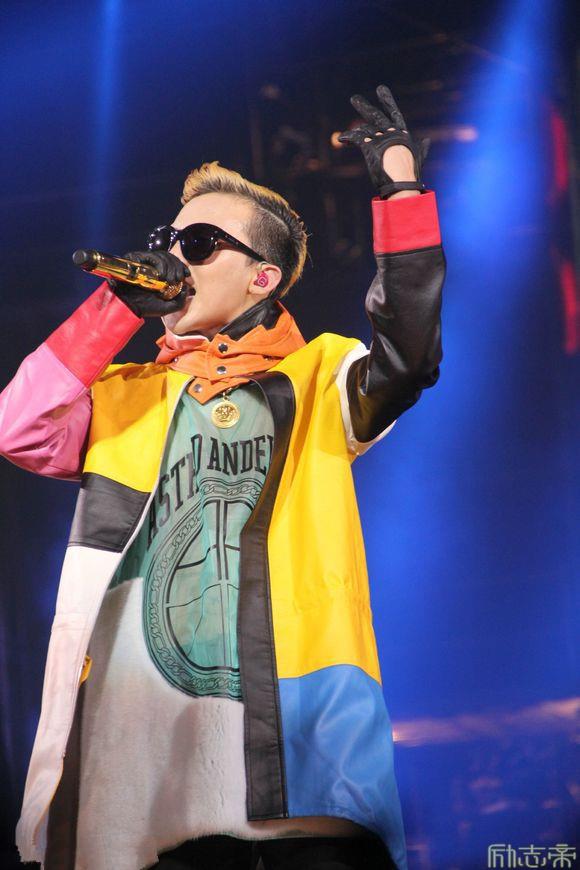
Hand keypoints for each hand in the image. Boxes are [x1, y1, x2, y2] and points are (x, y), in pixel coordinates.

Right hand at [107, 251, 191, 317]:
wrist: (128, 306)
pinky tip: (161, 276)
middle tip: (178, 279)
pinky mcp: (136, 258)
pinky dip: (160, 265)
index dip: (181, 266)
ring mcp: (144, 261)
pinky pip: (152, 257)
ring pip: (163, 255)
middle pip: (170, 257)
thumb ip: (179, 301)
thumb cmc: (145, 306)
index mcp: (159, 273)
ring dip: (170, 267)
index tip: (186, 275)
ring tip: (170, 280)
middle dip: (177, 267)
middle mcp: (152, 265)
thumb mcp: (166, 307)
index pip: (173, 262)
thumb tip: (186, 288)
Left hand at [338, 84, 429, 198]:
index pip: (394, 114)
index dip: (387, 101)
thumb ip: (422, 147)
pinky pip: (356, 138)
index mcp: (402, 134)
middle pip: (376, 116)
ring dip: (355, 130)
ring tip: (345, 135)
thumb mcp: (418, 156)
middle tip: (354, 98)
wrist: (402, 181)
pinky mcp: (369, 146)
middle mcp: (390, 133)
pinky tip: (341, 138)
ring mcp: (380, 138)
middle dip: (364, 107)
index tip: (380, 89)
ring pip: (364, 129)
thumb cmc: (410, 174)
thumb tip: (427, 140)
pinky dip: (348, 137)